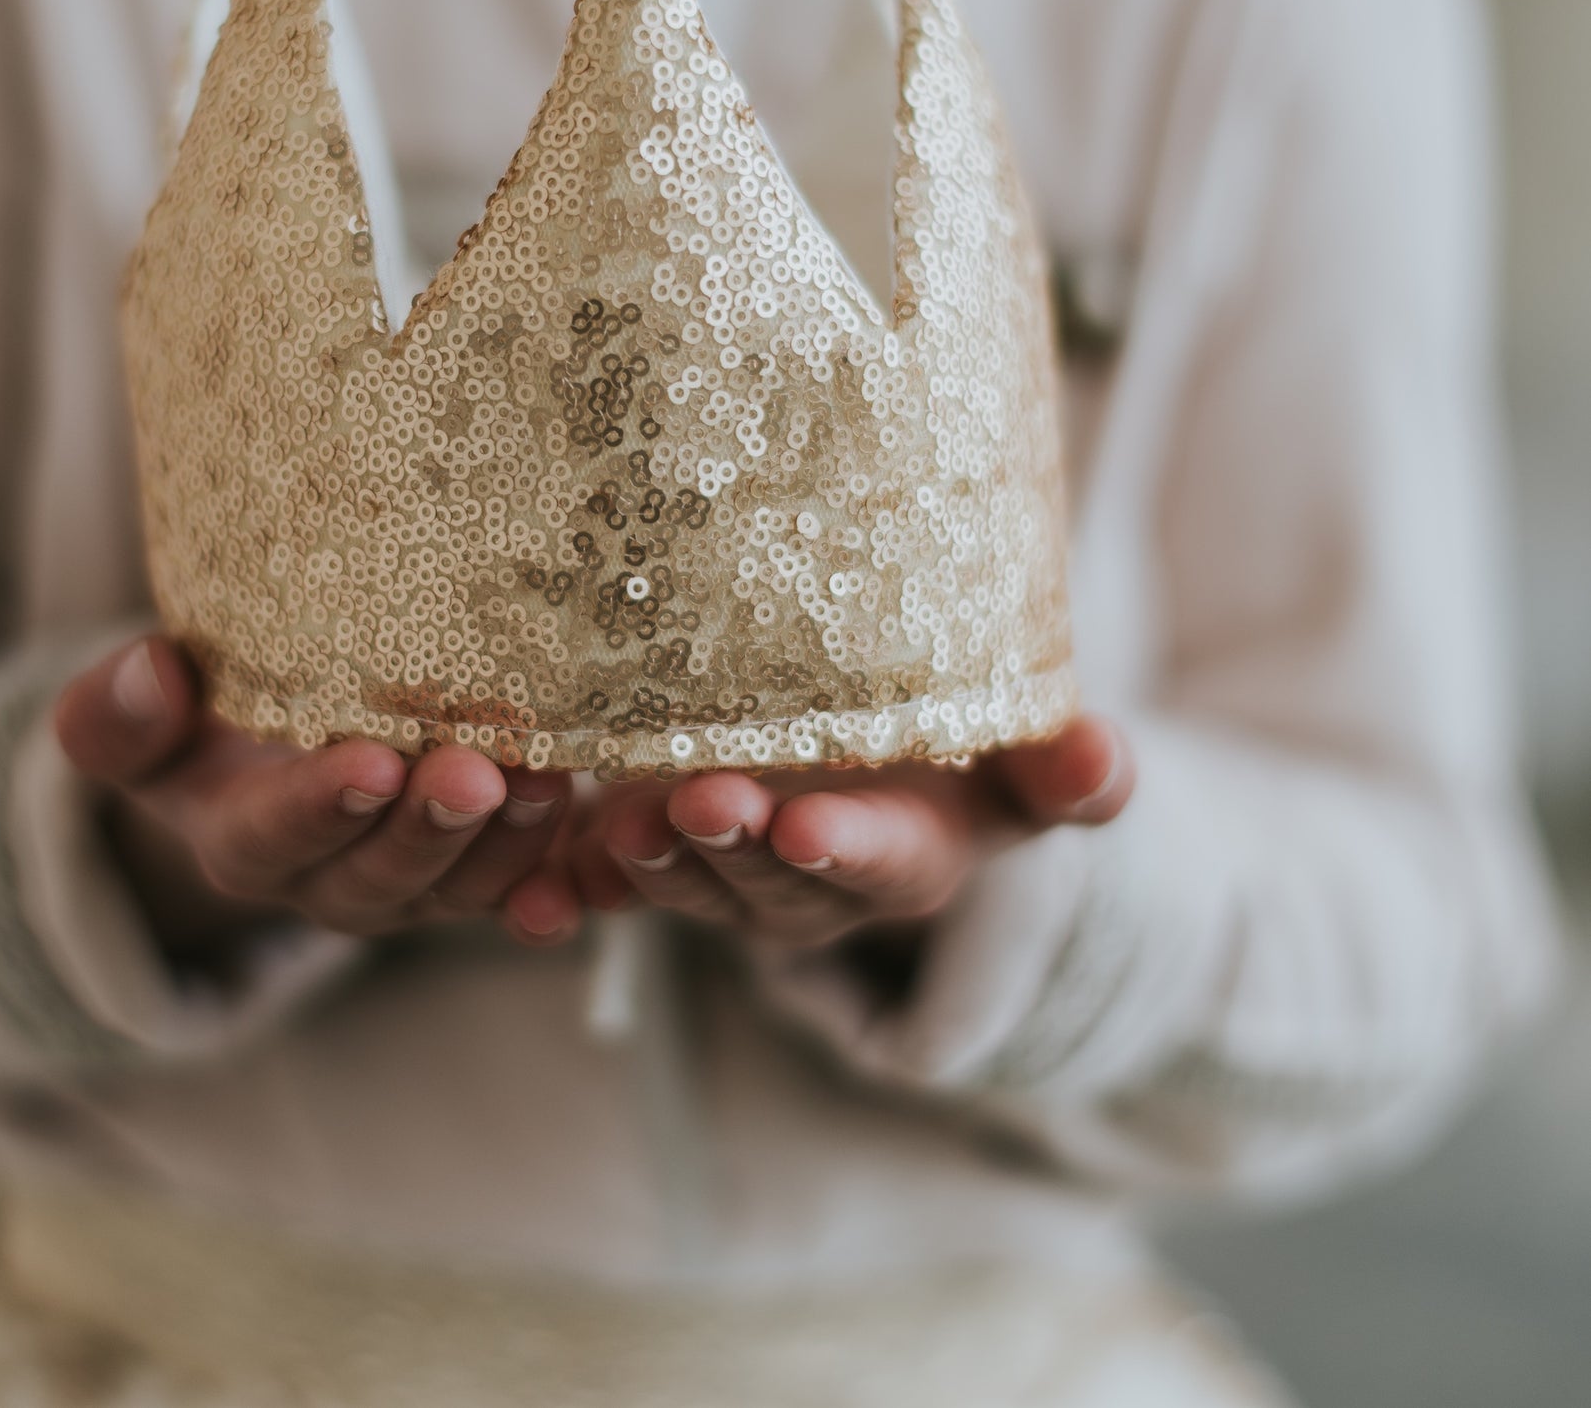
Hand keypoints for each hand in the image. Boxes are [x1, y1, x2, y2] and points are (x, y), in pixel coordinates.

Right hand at [52, 637, 580, 956]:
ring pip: (465, 885)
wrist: (274, 763)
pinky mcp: (483, 877)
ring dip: (513, 843)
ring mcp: (417, 888)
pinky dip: (556, 895)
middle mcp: (334, 883)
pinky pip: (522, 898)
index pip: (275, 836)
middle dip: (432, 827)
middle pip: (385, 873)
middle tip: (478, 773)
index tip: (369, 762)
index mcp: (245, 844)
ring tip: (555, 778)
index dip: (321, 807)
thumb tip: (148, 668)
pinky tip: (585, 885)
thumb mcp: (142, 729)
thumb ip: (120, 716)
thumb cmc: (207, 724)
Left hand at [575, 716, 1132, 950]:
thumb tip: (1104, 754)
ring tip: (618, 818)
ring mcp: (727, 881)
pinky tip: (537, 880)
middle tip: (696, 801)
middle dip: (730, 848)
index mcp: (902, 862)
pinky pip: (609, 885)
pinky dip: (573, 884)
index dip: (844, 851)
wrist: (877, 763)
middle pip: (764, 882)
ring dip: (649, 862)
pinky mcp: (660, 860)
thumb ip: (1066, 773)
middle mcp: (809, 888)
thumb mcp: (1019, 766)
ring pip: (685, 886)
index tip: (809, 825)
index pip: (875, 865)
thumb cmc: (958, 756)